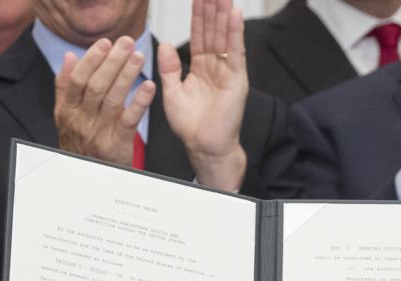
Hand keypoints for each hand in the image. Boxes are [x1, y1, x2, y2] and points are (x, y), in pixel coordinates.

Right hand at [54, 36, 155, 165]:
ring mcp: (98, 135)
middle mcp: (81, 122)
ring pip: (112, 100)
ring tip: (138, 57)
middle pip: (96, 87)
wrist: (89, 178)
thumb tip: (68, 57)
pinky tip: (148, 87)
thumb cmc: (81, 143)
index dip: (91, 60)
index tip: (105, 43)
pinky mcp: (116, 146)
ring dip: (127, 76)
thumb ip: (65, 87)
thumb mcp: (66, 116)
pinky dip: (139, 103)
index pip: (77, 80)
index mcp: (67, 111)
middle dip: (112, 62)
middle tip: (127, 42)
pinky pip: (129, 121)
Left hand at [160, 0, 247, 190]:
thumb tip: (164, 46)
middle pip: (213, 32)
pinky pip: (235, 51)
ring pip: (224, 37)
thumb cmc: (190, 126)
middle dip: (211, 10)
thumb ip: (169, 69)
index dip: (198, 17)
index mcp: (200, 68)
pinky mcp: (236, 79)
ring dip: (223, 15)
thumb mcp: (172, 93)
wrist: (203, 146)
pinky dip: (235, 32)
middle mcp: (215, 67)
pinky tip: (233, 14)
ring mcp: (227, 71)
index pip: (199, 36)